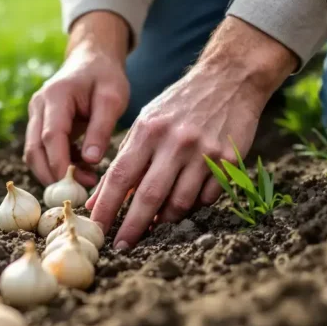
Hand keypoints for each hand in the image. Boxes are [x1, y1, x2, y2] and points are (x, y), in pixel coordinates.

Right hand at [24, 12, 130, 186]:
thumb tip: (91, 160)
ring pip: (34, 153)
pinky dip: (59, 164)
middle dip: (51, 175)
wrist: (92, 59)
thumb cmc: (105, 76)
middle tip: (77, 193)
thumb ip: (101, 128)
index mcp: (56, 96)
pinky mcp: (40, 124)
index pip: (50, 135)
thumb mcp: (113, 98)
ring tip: (87, 181)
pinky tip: (84, 170)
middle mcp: (39, 106)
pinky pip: (43, 150)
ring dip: (54, 172)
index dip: (58, 162)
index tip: (71, 185)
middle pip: (34, 149)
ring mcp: (36, 115)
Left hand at [87, 17, 297, 248]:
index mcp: (149, 130)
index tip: (97, 227)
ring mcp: (204, 152)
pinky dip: (193, 206)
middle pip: (149, 196)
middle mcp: (175, 142)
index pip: (121, 176)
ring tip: (154, 226)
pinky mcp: (228, 160)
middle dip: (132, 226)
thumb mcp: (146, 122)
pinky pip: (206, 197)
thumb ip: (125, 158)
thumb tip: (100, 197)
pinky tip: (184, 205)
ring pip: (180, 202)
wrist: (228, 80)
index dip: (107, 206)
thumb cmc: (178, 105)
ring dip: (164, 220)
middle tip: (122, 246)